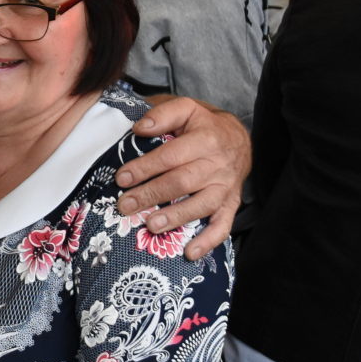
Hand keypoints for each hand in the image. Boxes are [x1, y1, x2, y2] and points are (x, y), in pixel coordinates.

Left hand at [118, 96, 250, 259]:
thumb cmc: (203, 125)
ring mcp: (225, 187)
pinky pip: (223, 226)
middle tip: (125, 205)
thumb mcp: (186, 109)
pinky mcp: (230, 204)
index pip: (171, 155)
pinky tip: (190, 253)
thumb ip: (163, 114)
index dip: (145, 167)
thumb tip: (138, 128)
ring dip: (176, 217)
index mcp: (205, 138)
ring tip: (151, 226)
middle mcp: (217, 164)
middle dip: (151, 195)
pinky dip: (208, 242)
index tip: (122, 178)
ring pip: (201, 205)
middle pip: (182, 182)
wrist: (238, 139)